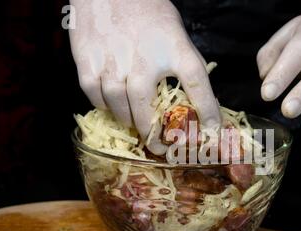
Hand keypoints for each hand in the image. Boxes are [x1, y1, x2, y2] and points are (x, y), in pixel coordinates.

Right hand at [69, 0, 219, 153]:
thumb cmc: (147, 11)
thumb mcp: (176, 35)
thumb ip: (185, 65)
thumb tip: (194, 99)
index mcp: (175, 49)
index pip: (198, 86)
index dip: (208, 112)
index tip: (212, 131)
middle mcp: (145, 60)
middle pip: (148, 111)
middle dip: (154, 135)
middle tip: (159, 146)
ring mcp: (114, 63)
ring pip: (119, 109)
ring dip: (128, 122)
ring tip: (135, 125)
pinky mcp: (88, 62)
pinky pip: (96, 97)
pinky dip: (105, 106)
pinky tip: (112, 104)